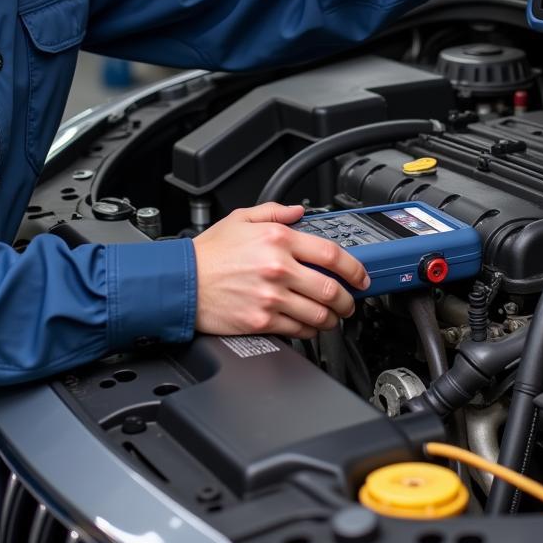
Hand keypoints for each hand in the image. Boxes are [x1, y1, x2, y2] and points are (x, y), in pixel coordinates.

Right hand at [192, 202, 370, 337]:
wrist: (181, 282)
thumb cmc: (208, 253)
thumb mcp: (240, 218)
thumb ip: (274, 211)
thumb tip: (298, 212)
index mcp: (278, 239)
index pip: (331, 254)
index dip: (354, 268)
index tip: (360, 276)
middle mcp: (278, 268)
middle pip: (331, 289)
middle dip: (348, 300)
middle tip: (350, 302)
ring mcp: (271, 297)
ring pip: (318, 314)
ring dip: (333, 318)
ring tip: (333, 317)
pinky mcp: (261, 320)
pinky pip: (298, 330)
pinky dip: (310, 331)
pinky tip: (310, 326)